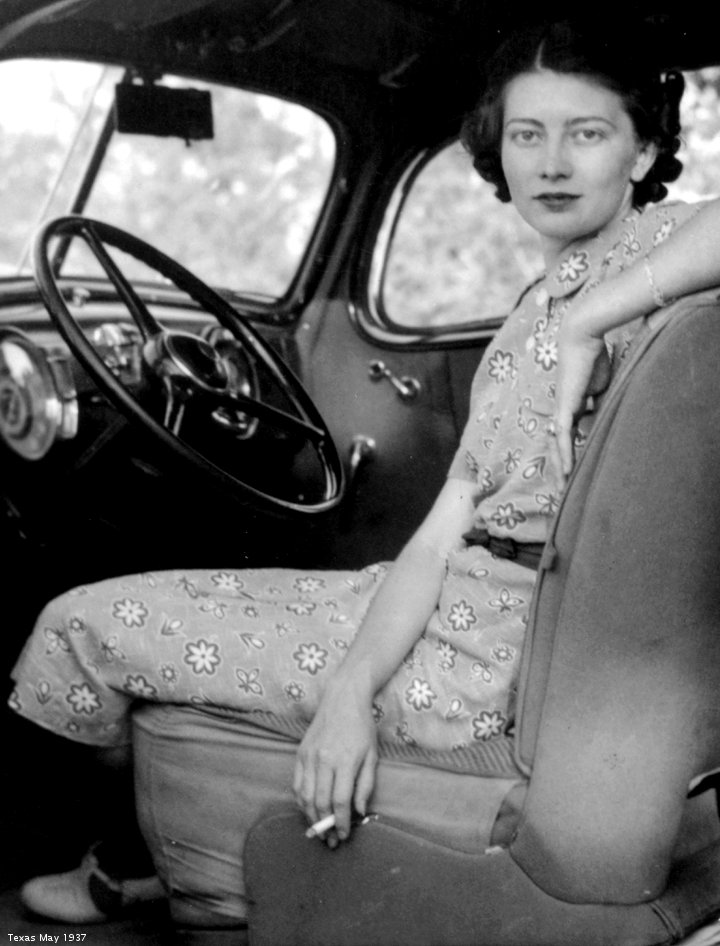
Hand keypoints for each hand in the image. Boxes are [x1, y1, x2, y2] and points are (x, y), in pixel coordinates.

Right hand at [293, 679, 377, 846]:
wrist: (342, 699)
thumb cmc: (362, 727)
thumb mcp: (372, 755)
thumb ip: (365, 785)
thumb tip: (359, 811)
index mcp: (345, 761)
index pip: (339, 801)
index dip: (340, 823)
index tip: (344, 835)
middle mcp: (323, 760)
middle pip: (320, 803)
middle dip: (325, 826)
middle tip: (331, 841)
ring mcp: (309, 756)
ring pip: (305, 797)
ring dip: (311, 817)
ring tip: (319, 830)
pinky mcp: (300, 754)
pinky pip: (297, 784)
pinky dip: (301, 801)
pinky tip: (309, 809)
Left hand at [554, 304, 609, 478]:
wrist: (582, 339)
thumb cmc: (594, 358)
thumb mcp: (601, 387)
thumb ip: (601, 402)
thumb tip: (606, 414)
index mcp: (571, 407)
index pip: (567, 437)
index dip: (569, 454)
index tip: (572, 472)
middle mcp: (562, 412)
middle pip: (557, 446)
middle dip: (560, 468)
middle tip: (561, 490)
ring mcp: (560, 411)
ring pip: (556, 447)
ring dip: (559, 468)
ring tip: (561, 489)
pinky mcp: (564, 408)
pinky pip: (563, 437)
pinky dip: (565, 455)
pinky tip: (566, 471)